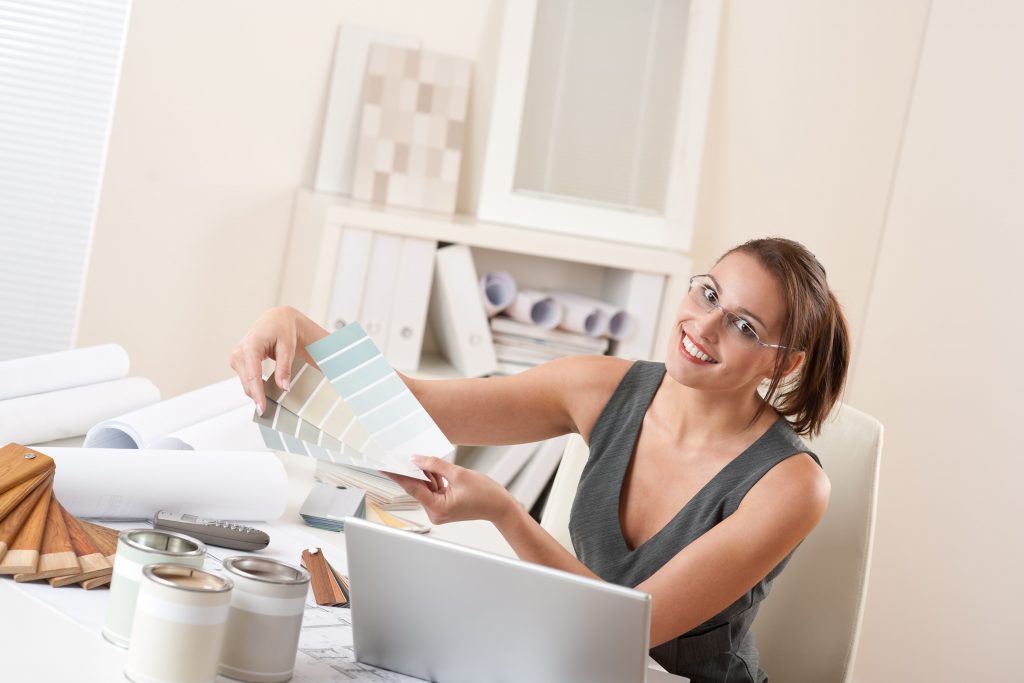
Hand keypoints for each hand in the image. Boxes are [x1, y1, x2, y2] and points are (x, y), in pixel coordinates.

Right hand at [229, 306, 325, 414]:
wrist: (275, 320)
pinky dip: (254, 386)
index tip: (262, 409)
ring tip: (267, 404)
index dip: (257, 394)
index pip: (253, 376)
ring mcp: (236, 356)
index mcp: (251, 346)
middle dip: (257, 397)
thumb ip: (284, 368)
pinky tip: (263, 393)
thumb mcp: (288, 347)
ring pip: (245, 383)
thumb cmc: (282, 329)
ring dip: (256, 392)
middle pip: (247, 382)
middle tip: (268, 412)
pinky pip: (246, 378)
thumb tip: (284, 387)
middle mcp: (239, 352)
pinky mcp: (238, 360)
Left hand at [384, 456, 517, 525]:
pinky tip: (434, 467)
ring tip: (427, 460)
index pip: (412, 487)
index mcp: (437, 508)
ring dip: (427, 474)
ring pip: (426, 487)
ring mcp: (439, 510)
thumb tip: (417, 459)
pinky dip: (434, 479)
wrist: (501, 507)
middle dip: (415, 471)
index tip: (384, 466)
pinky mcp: (443, 506)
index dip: (397, 474)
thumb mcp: (459, 474)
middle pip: (419, 487)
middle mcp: (435, 512)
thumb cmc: (486, 494)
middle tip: (402, 454)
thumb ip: (435, 465)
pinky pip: (434, 489)